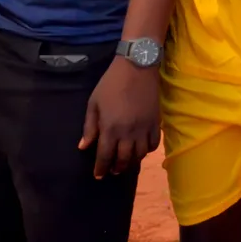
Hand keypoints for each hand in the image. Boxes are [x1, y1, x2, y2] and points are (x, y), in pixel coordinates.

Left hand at [79, 56, 159, 178]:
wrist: (137, 67)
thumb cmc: (111, 84)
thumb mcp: (94, 104)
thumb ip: (90, 127)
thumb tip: (84, 146)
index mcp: (110, 129)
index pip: (105, 156)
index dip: (100, 168)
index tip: (98, 175)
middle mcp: (128, 133)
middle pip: (123, 160)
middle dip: (116, 168)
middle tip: (112, 171)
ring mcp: (144, 128)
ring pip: (140, 155)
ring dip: (132, 162)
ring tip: (126, 163)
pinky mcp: (156, 122)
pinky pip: (154, 144)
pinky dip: (147, 151)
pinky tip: (141, 149)